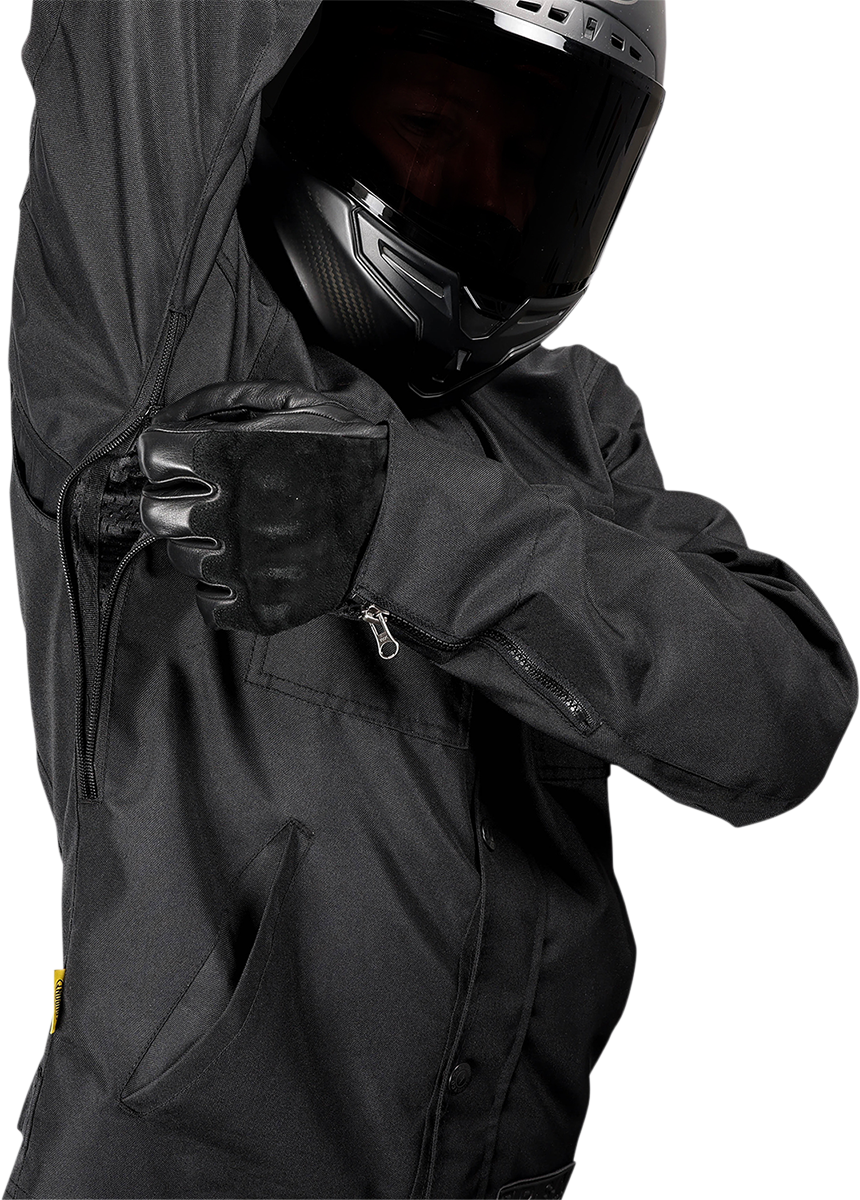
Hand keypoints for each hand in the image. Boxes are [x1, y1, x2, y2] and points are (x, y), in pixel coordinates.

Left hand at [137, 383, 387, 633]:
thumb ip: (227, 399)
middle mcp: (230, 513)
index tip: (184, 462)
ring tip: (241, 534)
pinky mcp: (262, 609)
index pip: (152, 457)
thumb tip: (168, 416)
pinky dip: (222, 589)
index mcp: (232, 456)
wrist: (401, 520)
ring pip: (182, 558)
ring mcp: (245, 567)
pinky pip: (209, 605)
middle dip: (175, 502)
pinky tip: (248, 569)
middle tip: (206, 500)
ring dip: (203, 544)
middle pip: (156, 513)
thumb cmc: (347, 456)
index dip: (168, 457)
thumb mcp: (296, 404)